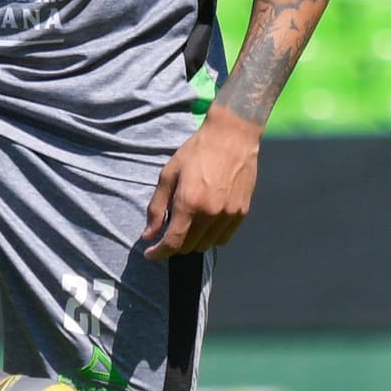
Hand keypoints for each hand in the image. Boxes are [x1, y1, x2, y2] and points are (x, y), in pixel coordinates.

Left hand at [143, 107, 260, 261]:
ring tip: (187, 226)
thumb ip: (157, 207)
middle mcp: (210, 213)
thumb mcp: (168, 174)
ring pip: (207, 245)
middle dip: (174, 245)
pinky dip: (211, 237)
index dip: (159, 253)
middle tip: (167, 233)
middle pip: (189, 246)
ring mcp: (229, 214)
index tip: (150, 254)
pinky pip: (224, 238)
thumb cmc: (196, 152)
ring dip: (192, 242)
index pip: (173, 242)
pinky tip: (205, 224)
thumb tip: (148, 235)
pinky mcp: (242, 212)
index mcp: (189, 202)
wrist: (232, 136)